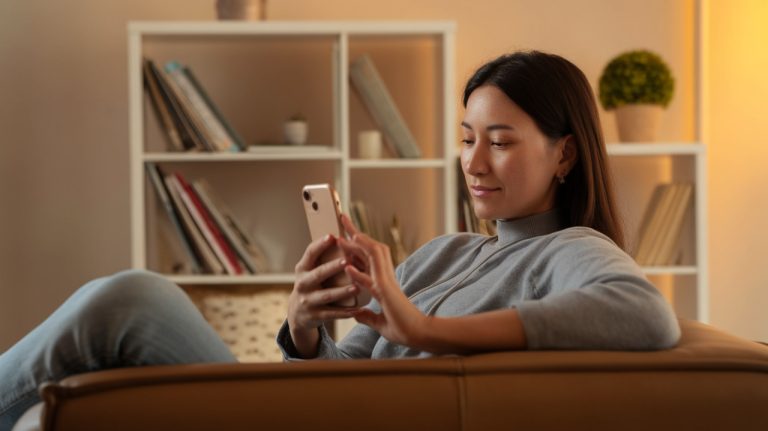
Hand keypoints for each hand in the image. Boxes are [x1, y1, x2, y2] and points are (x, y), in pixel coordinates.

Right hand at [287, 234, 360, 356]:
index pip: (310, 253)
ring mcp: (307, 301)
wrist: (298, 313)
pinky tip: (357, 309)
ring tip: (357, 288)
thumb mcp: (310, 271)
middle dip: (332, 267)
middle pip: (318, 274)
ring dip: (342, 291)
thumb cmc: (312, 285)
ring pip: (327, 296)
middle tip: (347, 261)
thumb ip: (321, 258)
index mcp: (302, 268)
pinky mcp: (315, 316)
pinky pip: (332, 314)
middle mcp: (302, 283)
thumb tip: (342, 235)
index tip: (332, 236)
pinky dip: (345, 312)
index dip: (320, 244)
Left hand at [337, 214, 428, 348]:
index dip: (356, 244)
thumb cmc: (402, 328)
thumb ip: (367, 315)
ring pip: (372, 253)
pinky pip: (371, 273)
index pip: (366, 257)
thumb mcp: (378, 322)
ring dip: (357, 241)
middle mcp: (384, 276)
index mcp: (382, 281)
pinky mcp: (386, 290)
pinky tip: (348, 257)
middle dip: (355, 232)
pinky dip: (360, 263)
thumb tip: (356, 312)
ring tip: (343, 231)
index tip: (344, 233)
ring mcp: (386, 281)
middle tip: (341, 217)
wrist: (418, 334)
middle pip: (369, 248)